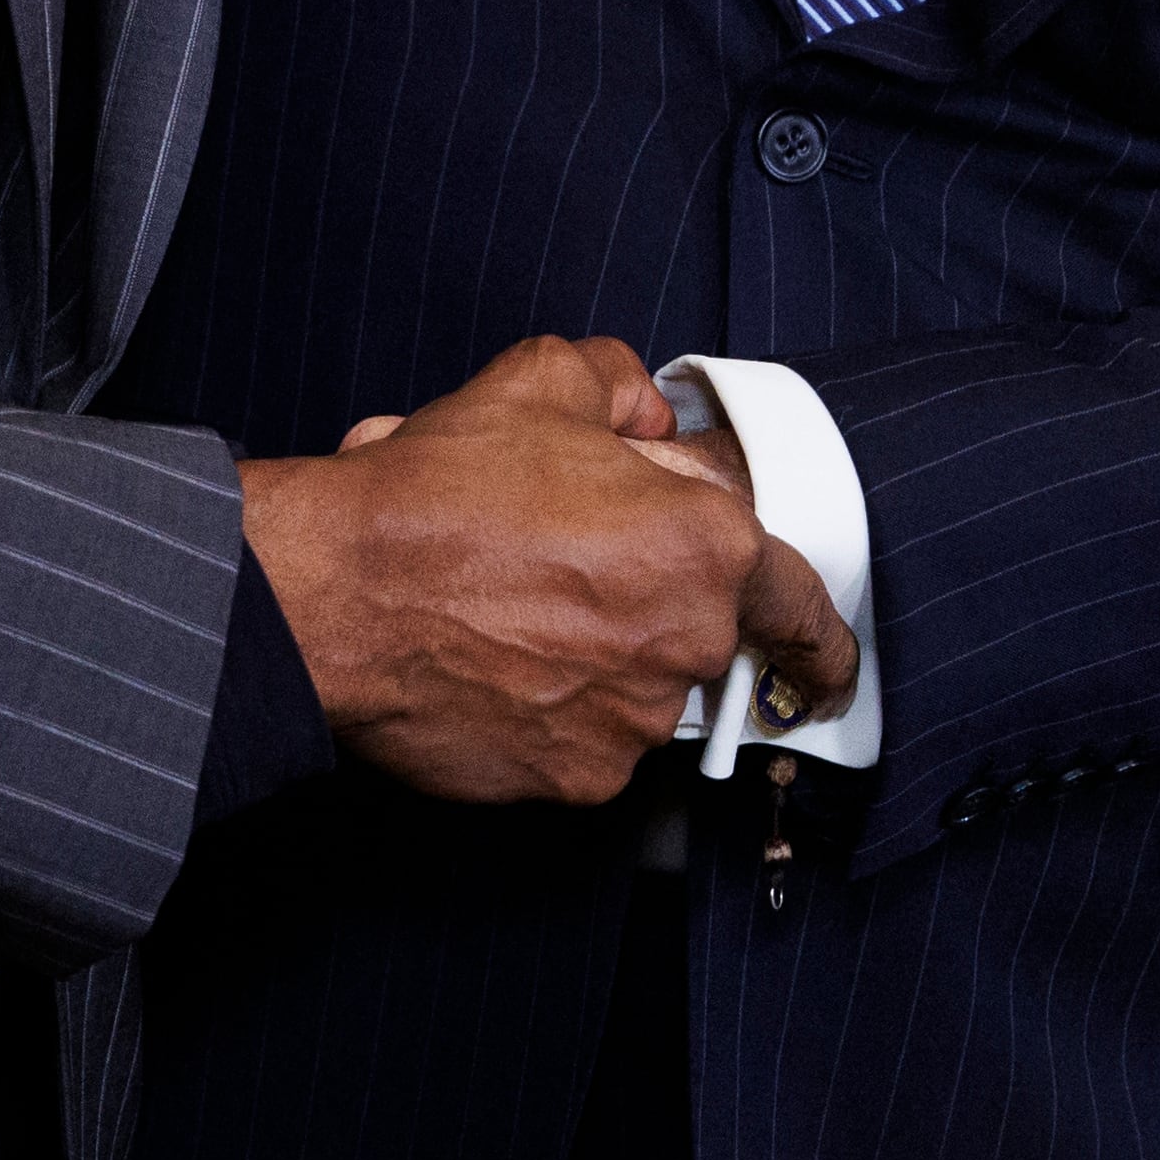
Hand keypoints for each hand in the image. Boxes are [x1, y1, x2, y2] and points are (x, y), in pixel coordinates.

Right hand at [244, 334, 856, 805]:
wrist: (338, 595)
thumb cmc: (437, 493)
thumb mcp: (539, 380)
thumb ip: (620, 387)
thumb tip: (645, 418)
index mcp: (704, 548)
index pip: (802, 606)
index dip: (815, 630)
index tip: (820, 654)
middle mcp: (682, 646)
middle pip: (698, 632)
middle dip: (650, 601)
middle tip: (569, 563)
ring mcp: (630, 724)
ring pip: (637, 687)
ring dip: (595, 653)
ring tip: (507, 600)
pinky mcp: (573, 780)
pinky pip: (584, 738)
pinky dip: (550, 705)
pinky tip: (491, 655)